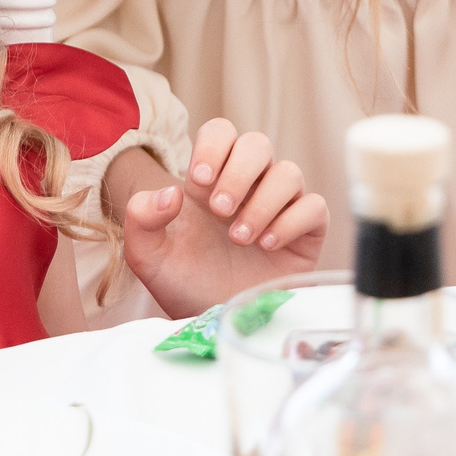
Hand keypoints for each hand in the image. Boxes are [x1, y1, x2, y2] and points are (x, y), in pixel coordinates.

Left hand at [121, 120, 328, 317]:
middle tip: (219, 211)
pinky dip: (291, 222)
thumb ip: (142, 218)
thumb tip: (172, 192)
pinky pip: (314, 206)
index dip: (214, 146)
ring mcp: (280, 207)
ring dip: (263, 202)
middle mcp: (249, 186)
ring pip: (289, 172)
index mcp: (211, 181)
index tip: (199, 180)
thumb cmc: (184, 284)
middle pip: (258, 143)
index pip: (221, 132)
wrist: (214, 322)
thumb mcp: (148, 256)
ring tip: (241, 239)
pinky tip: (267, 245)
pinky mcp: (305, 232)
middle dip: (238, 173)